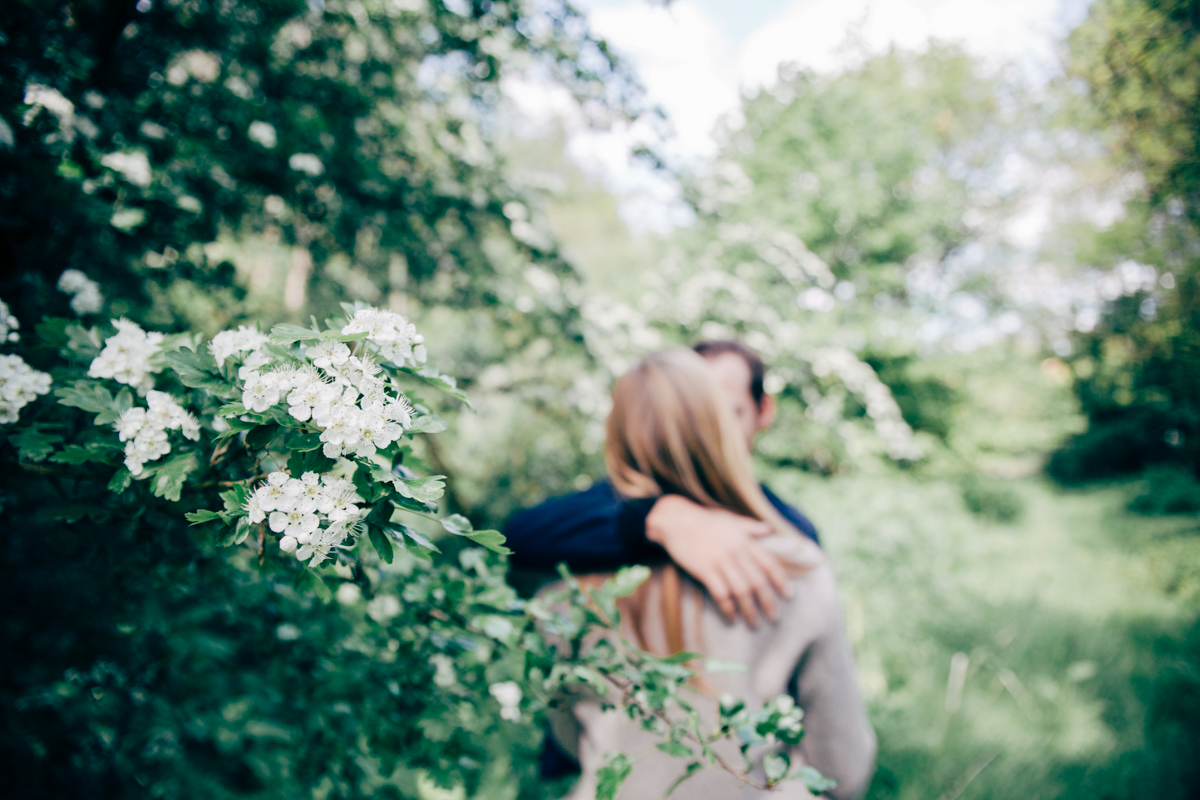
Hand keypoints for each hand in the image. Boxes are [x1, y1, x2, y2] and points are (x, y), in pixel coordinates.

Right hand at [645, 495, 791, 627]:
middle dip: (768, 601)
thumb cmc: (705, 520)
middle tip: (774, 617)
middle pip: (757, 581)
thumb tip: (769, 529)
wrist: (676, 520)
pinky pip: (720, 593)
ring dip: (749, 609)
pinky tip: (732, 618)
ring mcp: (720, 561)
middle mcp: (736, 551)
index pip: (769, 563)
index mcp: (745, 540)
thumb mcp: (730, 519)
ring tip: (755, 623)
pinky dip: (728, 608)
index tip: (789, 594)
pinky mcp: (704, 570)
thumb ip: (750, 526)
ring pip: (741, 590)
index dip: (781, 580)